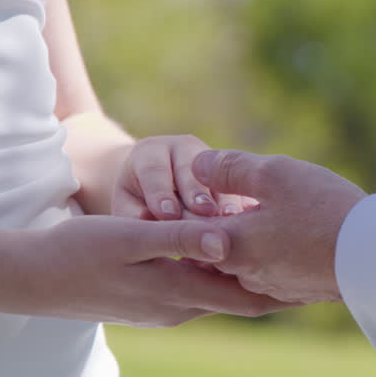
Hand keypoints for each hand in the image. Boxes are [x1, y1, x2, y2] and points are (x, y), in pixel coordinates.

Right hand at [11, 215, 295, 326]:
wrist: (30, 279)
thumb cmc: (77, 252)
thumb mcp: (130, 239)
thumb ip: (179, 239)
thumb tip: (227, 241)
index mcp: (180, 295)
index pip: (250, 300)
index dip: (288, 292)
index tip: (323, 280)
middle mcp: (179, 309)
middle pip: (243, 299)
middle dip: (279, 286)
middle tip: (320, 269)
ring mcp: (164, 308)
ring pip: (221, 293)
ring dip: (251, 278)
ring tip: (290, 259)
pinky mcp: (151, 299)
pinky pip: (200, 289)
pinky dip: (223, 275)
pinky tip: (235, 256)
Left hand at [111, 135, 254, 220]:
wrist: (158, 192)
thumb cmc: (136, 203)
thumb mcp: (127, 206)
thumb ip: (133, 213)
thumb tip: (146, 220)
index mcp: (150, 152)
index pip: (154, 170)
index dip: (161, 192)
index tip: (167, 214)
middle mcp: (184, 149)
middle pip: (191, 171)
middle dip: (197, 193)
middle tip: (203, 212)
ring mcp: (212, 160)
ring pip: (220, 180)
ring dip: (226, 201)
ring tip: (229, 219)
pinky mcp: (233, 177)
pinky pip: (240, 191)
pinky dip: (242, 209)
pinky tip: (248, 226)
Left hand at [192, 150, 366, 304]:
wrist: (374, 254)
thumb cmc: (321, 209)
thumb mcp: (274, 173)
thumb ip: (230, 168)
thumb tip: (198, 165)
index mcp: (230, 246)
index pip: (189, 230)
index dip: (189, 208)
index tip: (189, 195)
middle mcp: (244, 275)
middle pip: (213, 251)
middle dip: (216, 227)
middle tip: (222, 203)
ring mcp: (272, 287)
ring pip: (244, 263)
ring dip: (245, 242)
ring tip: (259, 216)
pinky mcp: (298, 292)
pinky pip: (272, 272)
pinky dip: (271, 256)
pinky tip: (288, 237)